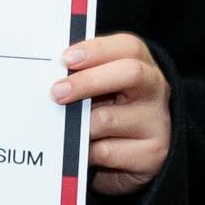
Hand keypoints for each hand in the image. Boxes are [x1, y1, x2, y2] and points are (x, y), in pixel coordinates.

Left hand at [56, 33, 170, 195]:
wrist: (134, 157)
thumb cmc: (107, 112)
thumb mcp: (97, 90)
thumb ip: (79, 76)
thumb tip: (45, 74)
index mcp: (141, 65)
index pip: (128, 47)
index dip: (97, 50)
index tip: (66, 59)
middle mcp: (155, 89)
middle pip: (130, 73)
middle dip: (88, 80)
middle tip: (57, 93)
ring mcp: (158, 122)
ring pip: (107, 119)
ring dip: (78, 126)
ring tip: (66, 130)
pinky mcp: (152, 153)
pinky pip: (105, 151)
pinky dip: (86, 152)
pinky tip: (82, 151)